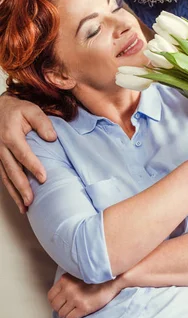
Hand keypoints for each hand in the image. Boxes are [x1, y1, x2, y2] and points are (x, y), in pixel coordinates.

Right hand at [0, 93, 55, 211]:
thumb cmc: (16, 110)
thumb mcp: (31, 110)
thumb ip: (42, 122)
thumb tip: (52, 138)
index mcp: (11, 136)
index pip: (23, 154)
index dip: (33, 166)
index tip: (43, 178)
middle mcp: (1, 148)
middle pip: (12, 171)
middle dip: (21, 187)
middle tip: (31, 201)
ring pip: (5, 177)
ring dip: (15, 193)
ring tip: (25, 207)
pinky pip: (3, 176)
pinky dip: (10, 188)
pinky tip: (17, 199)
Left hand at [48, 273, 121, 317]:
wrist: (111, 280)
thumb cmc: (95, 278)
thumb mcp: (78, 274)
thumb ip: (68, 281)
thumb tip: (59, 292)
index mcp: (65, 279)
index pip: (50, 296)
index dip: (55, 301)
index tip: (60, 302)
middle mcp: (69, 288)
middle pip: (55, 306)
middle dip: (61, 308)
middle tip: (67, 306)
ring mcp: (76, 298)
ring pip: (62, 314)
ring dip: (68, 313)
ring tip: (74, 309)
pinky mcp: (83, 307)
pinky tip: (78, 313)